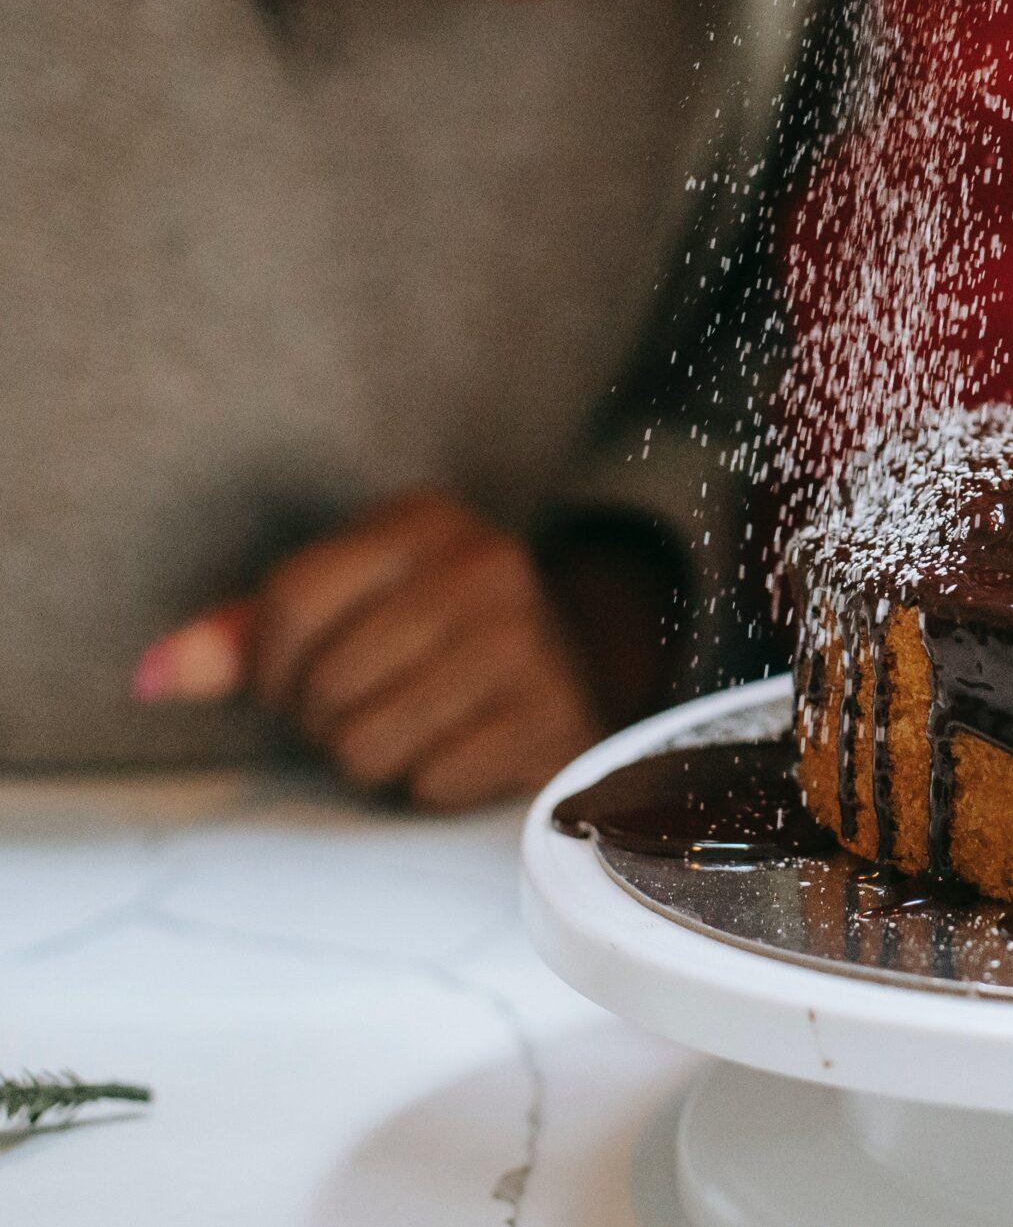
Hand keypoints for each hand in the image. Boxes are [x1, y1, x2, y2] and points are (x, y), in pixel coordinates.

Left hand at [133, 492, 607, 809]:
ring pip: (368, 741)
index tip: (285, 686)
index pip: (292, 602)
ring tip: (401, 730)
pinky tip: (455, 751)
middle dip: (320, 718)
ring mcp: (528, 643)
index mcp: (426, 521)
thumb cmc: (426, 636)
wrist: (571, 663)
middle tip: (356, 711)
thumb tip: (149, 678)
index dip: (265, 667)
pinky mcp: (551, 718)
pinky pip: (429, 782)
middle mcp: (488, 566)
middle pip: (326, 681)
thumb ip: (243, 638)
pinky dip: (427, 783)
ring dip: (367, 757)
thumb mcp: (345, 607)